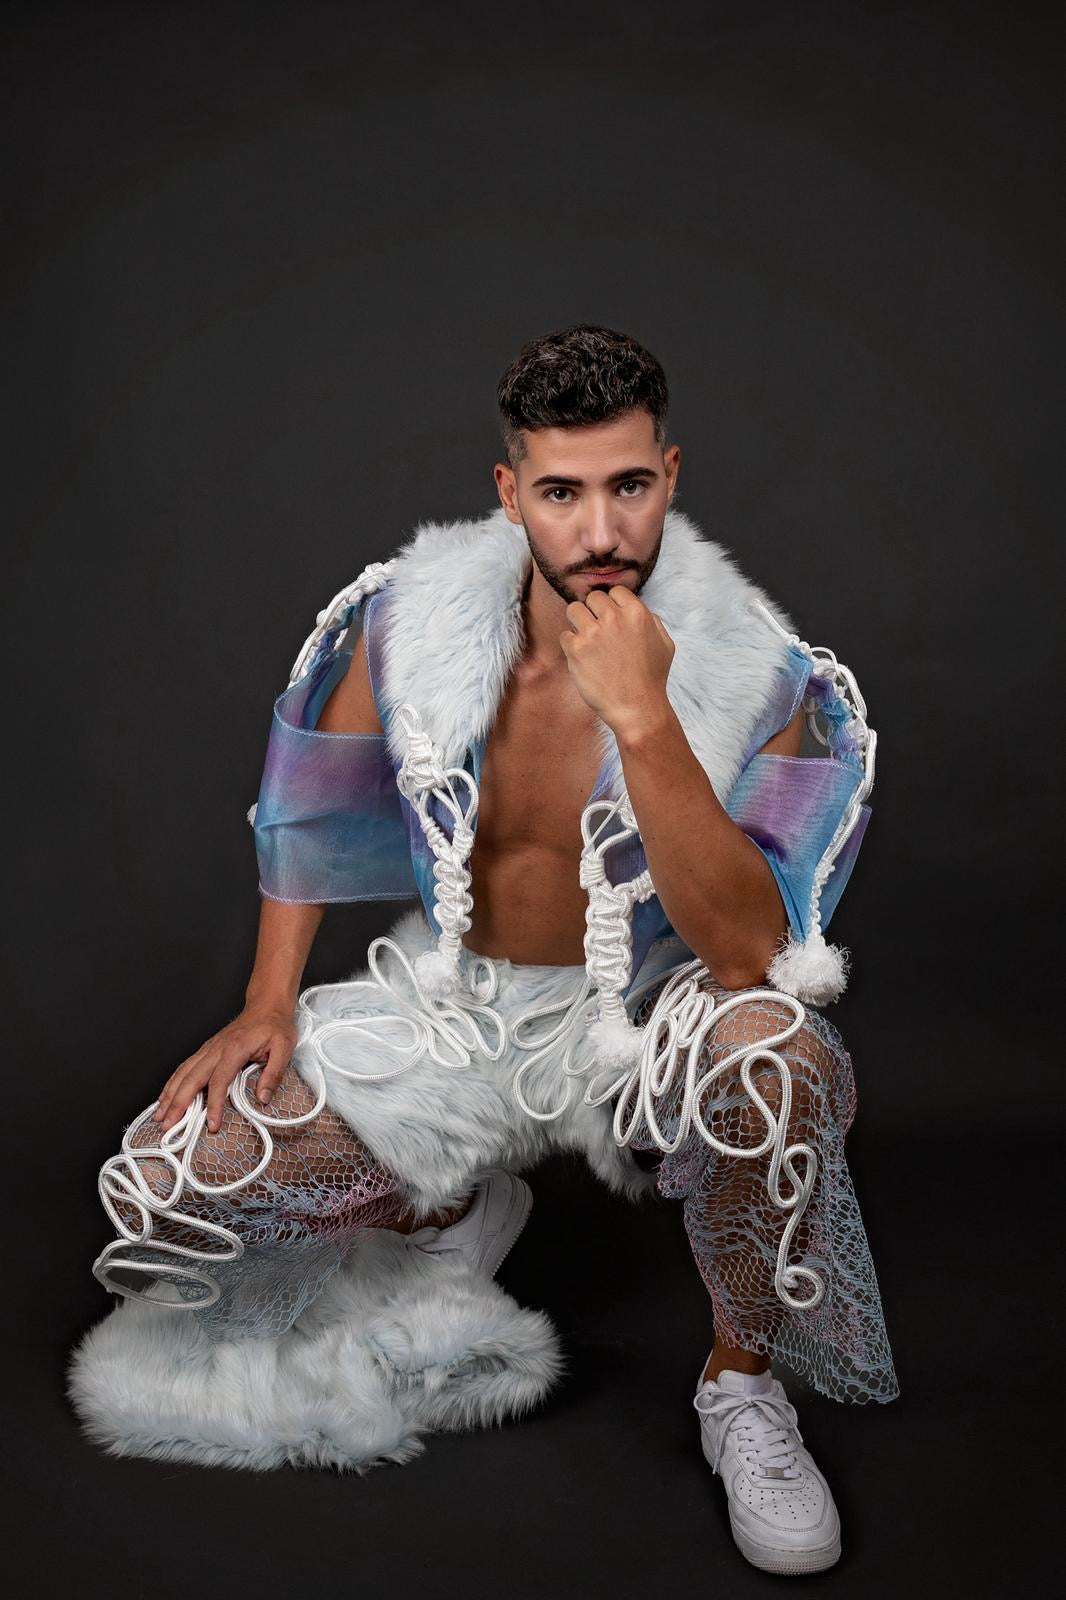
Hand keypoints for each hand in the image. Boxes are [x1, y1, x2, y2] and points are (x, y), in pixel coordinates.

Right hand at [151, 1004, 297, 1134]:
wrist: (266, 1005)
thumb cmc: (274, 1025)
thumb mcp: (284, 1048)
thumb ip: (273, 1074)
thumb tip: (263, 1097)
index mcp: (235, 1048)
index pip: (219, 1081)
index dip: (214, 1104)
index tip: (212, 1123)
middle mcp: (216, 1048)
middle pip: (192, 1078)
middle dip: (178, 1103)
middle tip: (169, 1124)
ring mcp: (209, 1049)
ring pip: (183, 1073)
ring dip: (170, 1095)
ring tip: (160, 1114)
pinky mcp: (206, 1050)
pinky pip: (185, 1067)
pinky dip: (173, 1082)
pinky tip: (166, 1095)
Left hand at [560, 585, 674, 734]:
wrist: (637, 708)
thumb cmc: (652, 678)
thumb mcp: (665, 644)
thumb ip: (652, 620)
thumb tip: (637, 608)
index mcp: (637, 613)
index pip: (616, 591)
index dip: (613, 604)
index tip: (611, 619)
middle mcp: (614, 618)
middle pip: (593, 597)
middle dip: (594, 612)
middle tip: (598, 631)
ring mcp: (593, 633)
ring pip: (573, 609)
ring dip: (578, 623)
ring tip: (586, 640)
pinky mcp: (576, 649)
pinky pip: (565, 635)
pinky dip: (570, 645)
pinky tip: (582, 657)